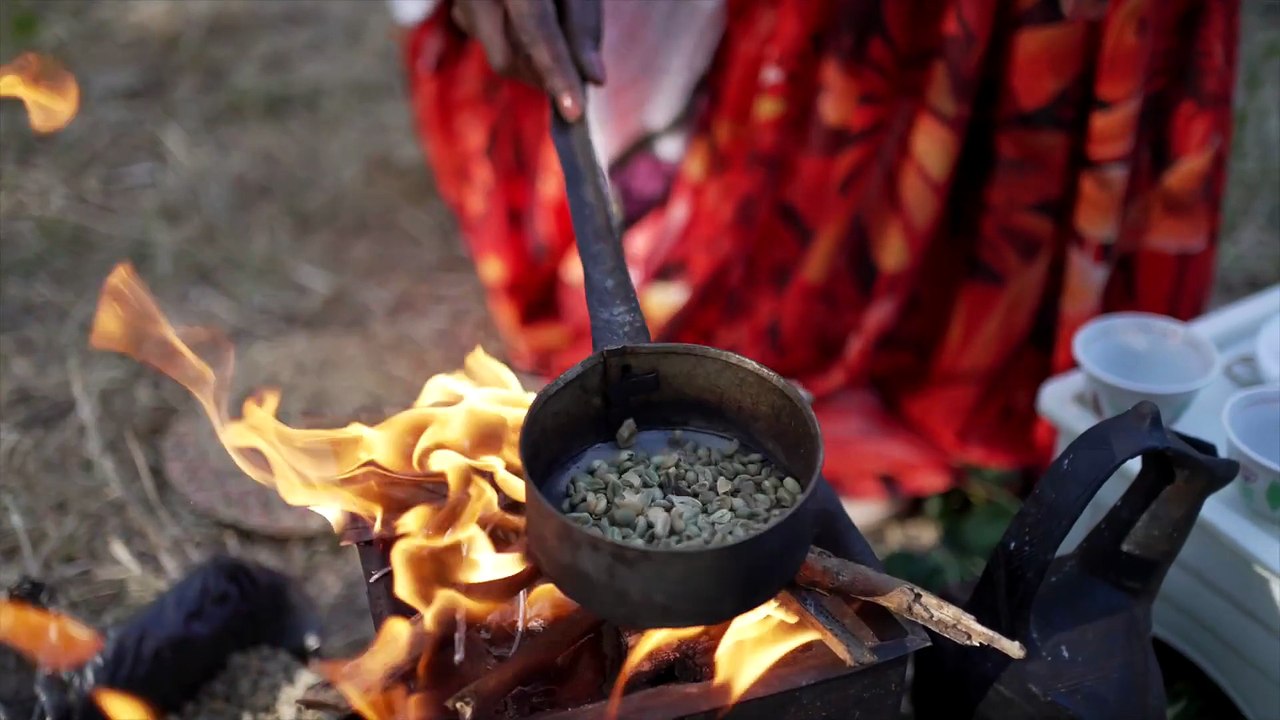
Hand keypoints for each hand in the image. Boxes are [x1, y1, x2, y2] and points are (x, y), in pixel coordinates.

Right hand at [451, 0, 604, 121]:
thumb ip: (584, 25)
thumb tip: (594, 79)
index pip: (535, 32)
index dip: (557, 74)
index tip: (575, 112)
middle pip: (507, 58)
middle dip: (543, 78)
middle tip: (574, 85)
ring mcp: (461, 0)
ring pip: (499, 55)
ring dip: (533, 62)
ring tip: (556, 30)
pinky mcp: (459, 9)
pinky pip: (490, 43)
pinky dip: (519, 47)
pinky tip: (531, 21)